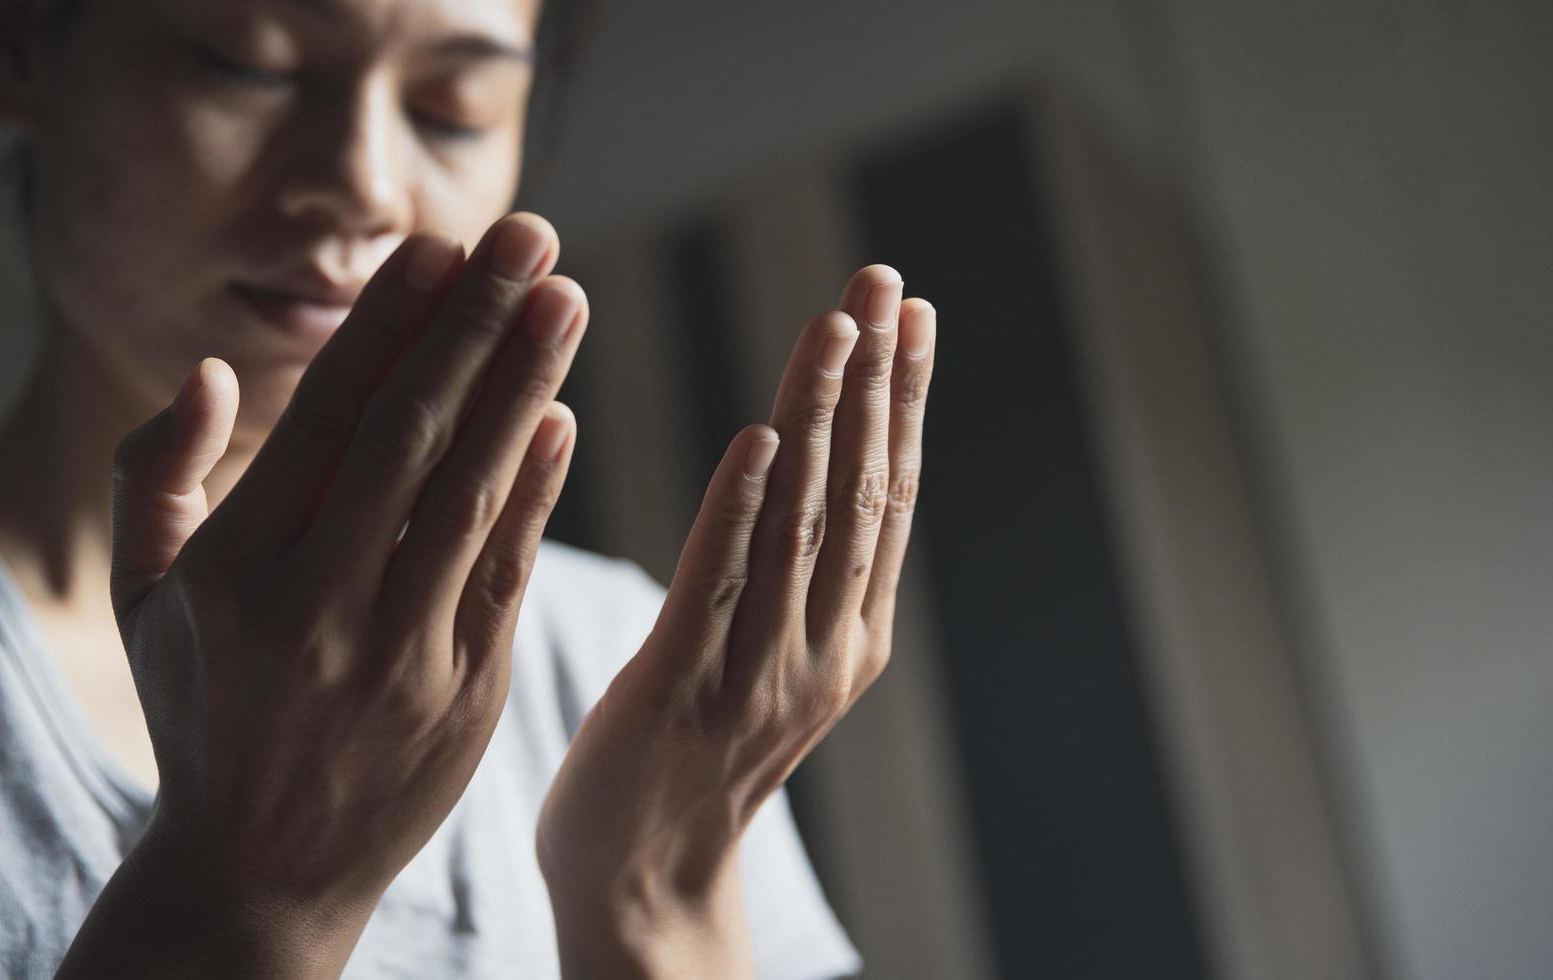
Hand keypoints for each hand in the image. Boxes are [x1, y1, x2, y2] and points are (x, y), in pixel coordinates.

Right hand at [61, 213, 588, 976]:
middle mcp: (314, 612)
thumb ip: (156, 474)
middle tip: (532, 235)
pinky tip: (562, 418)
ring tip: (565, 298)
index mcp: (231, 575)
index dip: (390, 325)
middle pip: (409, 439)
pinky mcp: (463, 696)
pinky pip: (506, 573)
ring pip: (470, 497)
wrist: (261, 874)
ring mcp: (396, 659)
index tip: (440, 248)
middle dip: (476, 326)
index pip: (326, 421)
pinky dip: (536, 492)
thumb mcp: (143, 596)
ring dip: (524, 387)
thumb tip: (213, 371)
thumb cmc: (202, 712)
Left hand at [535, 266, 934, 976]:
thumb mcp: (765, 664)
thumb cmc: (688, 761)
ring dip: (821, 419)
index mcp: (846, 638)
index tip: (909, 310)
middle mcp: (821, 651)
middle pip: (860, 494)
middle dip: (876, 381)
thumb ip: (788, 577)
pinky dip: (744, 510)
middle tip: (884, 281)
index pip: (887, 496)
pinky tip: (762, 437)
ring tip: (836, 326)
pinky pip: (718, 587)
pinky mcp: (682, 695)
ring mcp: (758, 675)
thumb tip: (802, 468)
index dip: (901, 399)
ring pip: (803, 526)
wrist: (643, 885)